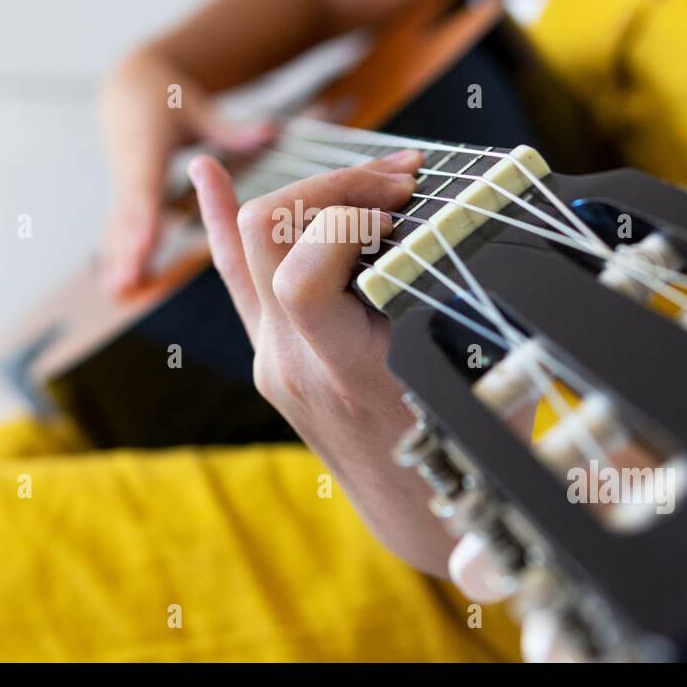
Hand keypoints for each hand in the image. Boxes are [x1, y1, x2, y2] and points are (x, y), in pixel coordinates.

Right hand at [99, 50, 273, 293]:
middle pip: (130, 216)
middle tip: (126, 283)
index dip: (146, 217)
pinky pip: (117, 229)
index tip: (148, 243)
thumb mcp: (195, 107)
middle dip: (129, 250)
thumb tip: (271, 130)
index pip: (147, 187)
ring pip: (119, 227)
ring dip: (118, 260)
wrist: (126, 88)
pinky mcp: (122, 196)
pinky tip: (118, 288)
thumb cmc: (166, 95)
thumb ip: (230, 127)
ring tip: (119, 292)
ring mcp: (123, 185)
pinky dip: (116, 256)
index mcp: (147, 147)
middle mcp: (131, 170)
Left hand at [188, 147, 457, 575]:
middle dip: (332, 185)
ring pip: (247, 244)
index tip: (407, 210)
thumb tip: (481, 213)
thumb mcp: (478, 379)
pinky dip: (221, 218)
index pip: (303, 275)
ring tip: (371, 176)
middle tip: (400, 182)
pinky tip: (205, 173)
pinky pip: (235, 275)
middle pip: (264, 234)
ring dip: (308, 193)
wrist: (413, 513)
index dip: (349, 221)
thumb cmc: (461, 448)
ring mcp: (270, 354)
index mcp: (343, 373)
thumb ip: (472, 305)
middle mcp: (290, 360)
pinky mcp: (270, 350)